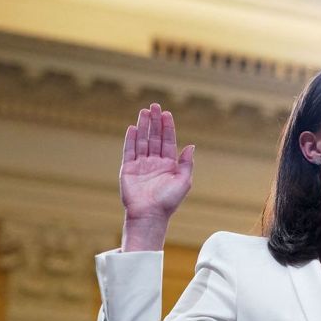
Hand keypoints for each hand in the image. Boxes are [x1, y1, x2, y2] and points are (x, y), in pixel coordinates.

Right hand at [120, 103, 193, 222]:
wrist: (150, 215)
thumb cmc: (169, 201)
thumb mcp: (184, 181)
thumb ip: (187, 163)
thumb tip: (191, 146)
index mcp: (169, 165)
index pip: (168, 141)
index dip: (168, 127)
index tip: (167, 113)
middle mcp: (155, 163)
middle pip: (154, 137)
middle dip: (155, 121)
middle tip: (155, 106)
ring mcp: (141, 165)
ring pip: (142, 141)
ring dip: (143, 126)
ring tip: (144, 111)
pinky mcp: (128, 169)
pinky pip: (129, 151)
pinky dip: (131, 139)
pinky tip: (133, 127)